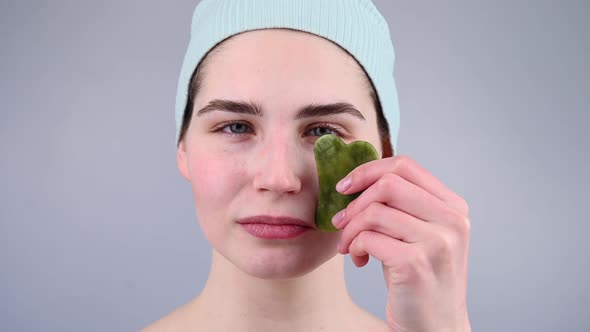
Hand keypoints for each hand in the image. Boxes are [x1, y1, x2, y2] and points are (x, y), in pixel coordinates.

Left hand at [331, 155, 470, 331]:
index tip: (345, 187)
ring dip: (350, 229)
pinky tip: (358, 260)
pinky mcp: (416, 264)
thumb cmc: (420, 278)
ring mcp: (437, 242)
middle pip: (388, 184)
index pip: (406, 166)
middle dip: (355, 202)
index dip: (368, 171)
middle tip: (341, 222)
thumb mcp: (419, 234)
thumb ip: (402, 204)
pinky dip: (354, 246)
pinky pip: (368, 238)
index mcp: (453, 207)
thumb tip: (359, 178)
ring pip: (374, 212)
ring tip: (350, 246)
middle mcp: (451, 221)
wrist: (436, 326)